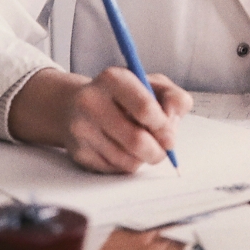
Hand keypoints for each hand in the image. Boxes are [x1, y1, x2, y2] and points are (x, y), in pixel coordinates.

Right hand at [9, 67, 192, 173]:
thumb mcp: (151, 85)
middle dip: (158, 151)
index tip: (169, 134)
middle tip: (162, 149)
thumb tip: (174, 115)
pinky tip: (121, 150)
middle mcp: (91, 101)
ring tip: (139, 145)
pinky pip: (115, 170)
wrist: (75, 106)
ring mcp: (81, 128)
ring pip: (128, 160)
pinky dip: (126, 165)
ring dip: (143, 159)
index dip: (163, 126)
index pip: (145, 108)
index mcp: (112, 79)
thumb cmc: (123, 97)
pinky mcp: (79, 152)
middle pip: (137, 141)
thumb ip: (173, 97)